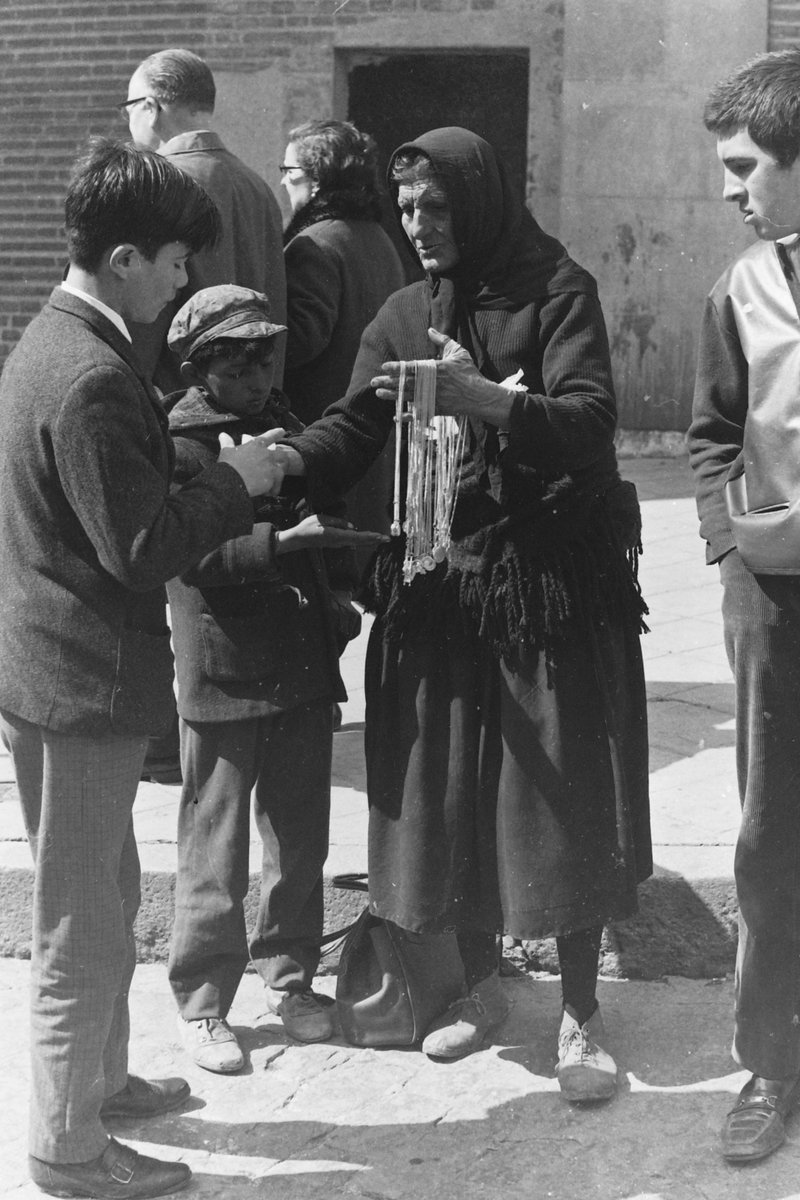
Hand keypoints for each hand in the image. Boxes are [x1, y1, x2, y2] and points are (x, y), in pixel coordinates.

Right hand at [218, 428, 285, 496]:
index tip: (282, 431)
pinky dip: (272, 490)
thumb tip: (223, 435)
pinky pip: (276, 486)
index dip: (277, 433)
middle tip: (278, 465)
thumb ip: (227, 442)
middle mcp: (266, 454)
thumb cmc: (227, 465)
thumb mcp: (226, 451)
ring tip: (272, 482)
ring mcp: (270, 467)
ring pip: (281, 471)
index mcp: (256, 445)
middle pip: (282, 455)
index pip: (270, 436)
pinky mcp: (272, 480)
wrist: (229, 481)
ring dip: (277, 476)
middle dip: (282, 459)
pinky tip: (267, 492)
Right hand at [275, 514, 389, 554]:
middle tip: (387, 539)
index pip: (356, 536)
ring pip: (357, 542)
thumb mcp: (322, 519)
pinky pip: (352, 541)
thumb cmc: (308, 527)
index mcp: (335, 535)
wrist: (298, 539)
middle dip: (374, 540)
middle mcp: (339, 542)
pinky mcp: (336, 542)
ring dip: (369, 540)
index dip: (369, 536)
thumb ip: (337, 522)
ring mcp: (338, 544)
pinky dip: (362, 540)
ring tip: (381, 538)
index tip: (380, 537)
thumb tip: (352, 527)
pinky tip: (368, 539)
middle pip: (360, 541)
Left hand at [370, 327, 514, 421]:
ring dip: (392, 396)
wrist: (479, 395)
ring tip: (378, 393)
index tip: (384, 366)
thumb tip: (430, 329)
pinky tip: (396, 416)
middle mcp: (430, 384)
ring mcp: (432, 398)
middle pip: (405, 383)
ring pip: (407, 397)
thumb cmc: (468, 372)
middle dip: (388, 382)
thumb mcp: (458, 351)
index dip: (396, 368)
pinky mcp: (435, 410)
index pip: (411, 367)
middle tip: (373, 381)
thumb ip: (442, 340)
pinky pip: (417, 414)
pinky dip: (406, 416)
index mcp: (434, 369)